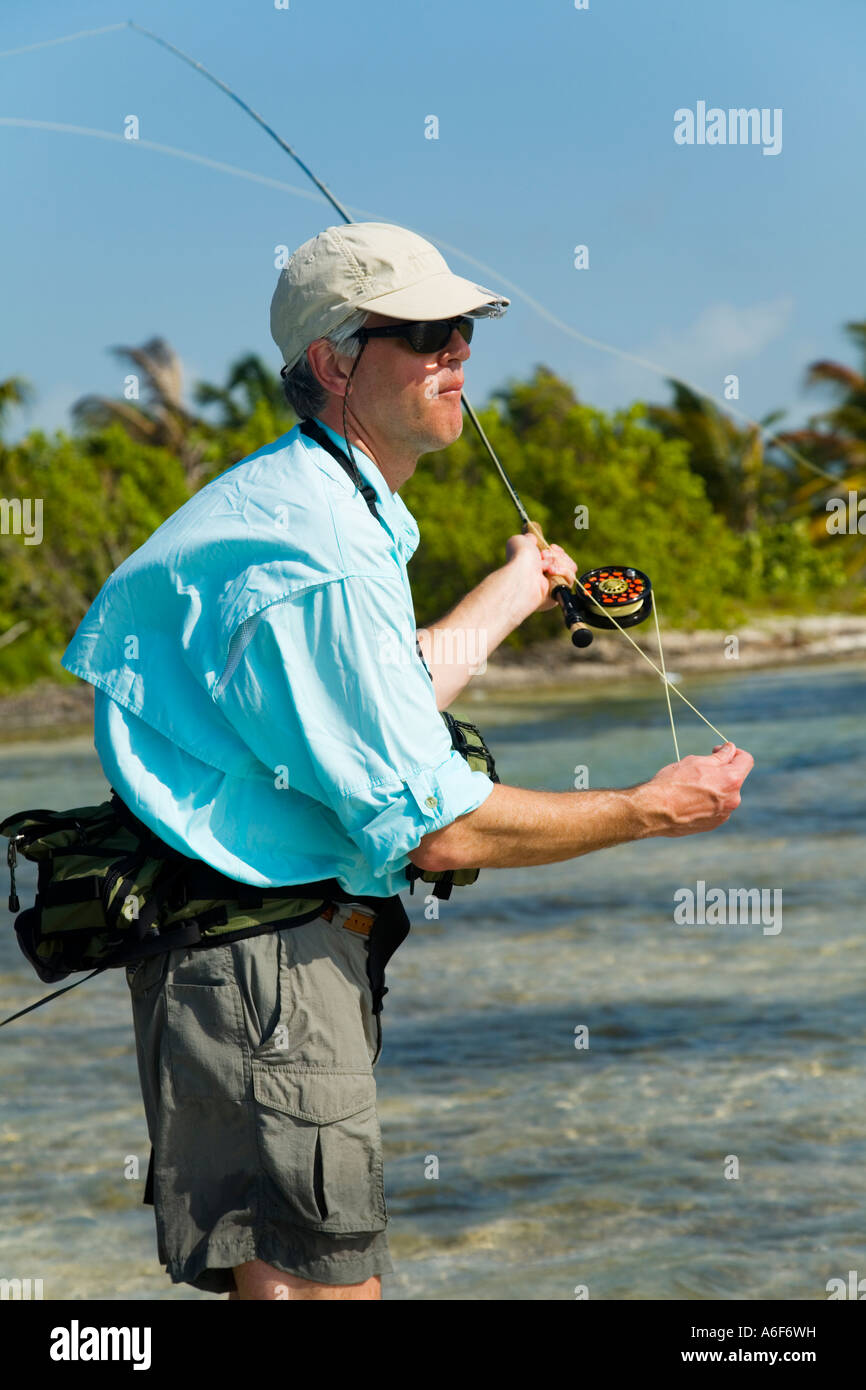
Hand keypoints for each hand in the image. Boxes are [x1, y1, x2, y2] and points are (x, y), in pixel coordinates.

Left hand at [505, 533, 578, 612]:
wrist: (523, 574)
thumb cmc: (520, 558)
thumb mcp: (521, 541)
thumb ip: (529, 538)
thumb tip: (533, 539)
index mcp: (535, 568)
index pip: (555, 559)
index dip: (556, 552)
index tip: (551, 546)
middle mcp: (543, 578)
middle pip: (564, 562)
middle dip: (556, 555)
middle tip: (544, 555)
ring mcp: (552, 586)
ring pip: (570, 569)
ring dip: (559, 562)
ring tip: (546, 565)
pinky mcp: (559, 594)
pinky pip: (570, 578)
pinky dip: (563, 570)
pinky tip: (551, 571)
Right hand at [633, 742, 754, 837]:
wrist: (656, 810)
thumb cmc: (674, 782)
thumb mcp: (696, 762)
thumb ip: (720, 757)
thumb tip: (730, 750)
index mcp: (732, 780)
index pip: (746, 760)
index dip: (734, 751)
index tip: (718, 751)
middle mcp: (733, 799)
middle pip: (735, 778)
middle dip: (722, 770)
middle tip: (701, 767)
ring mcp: (724, 814)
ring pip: (724, 794)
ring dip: (714, 787)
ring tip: (691, 785)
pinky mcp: (713, 824)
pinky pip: (716, 808)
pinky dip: (708, 801)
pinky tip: (690, 799)